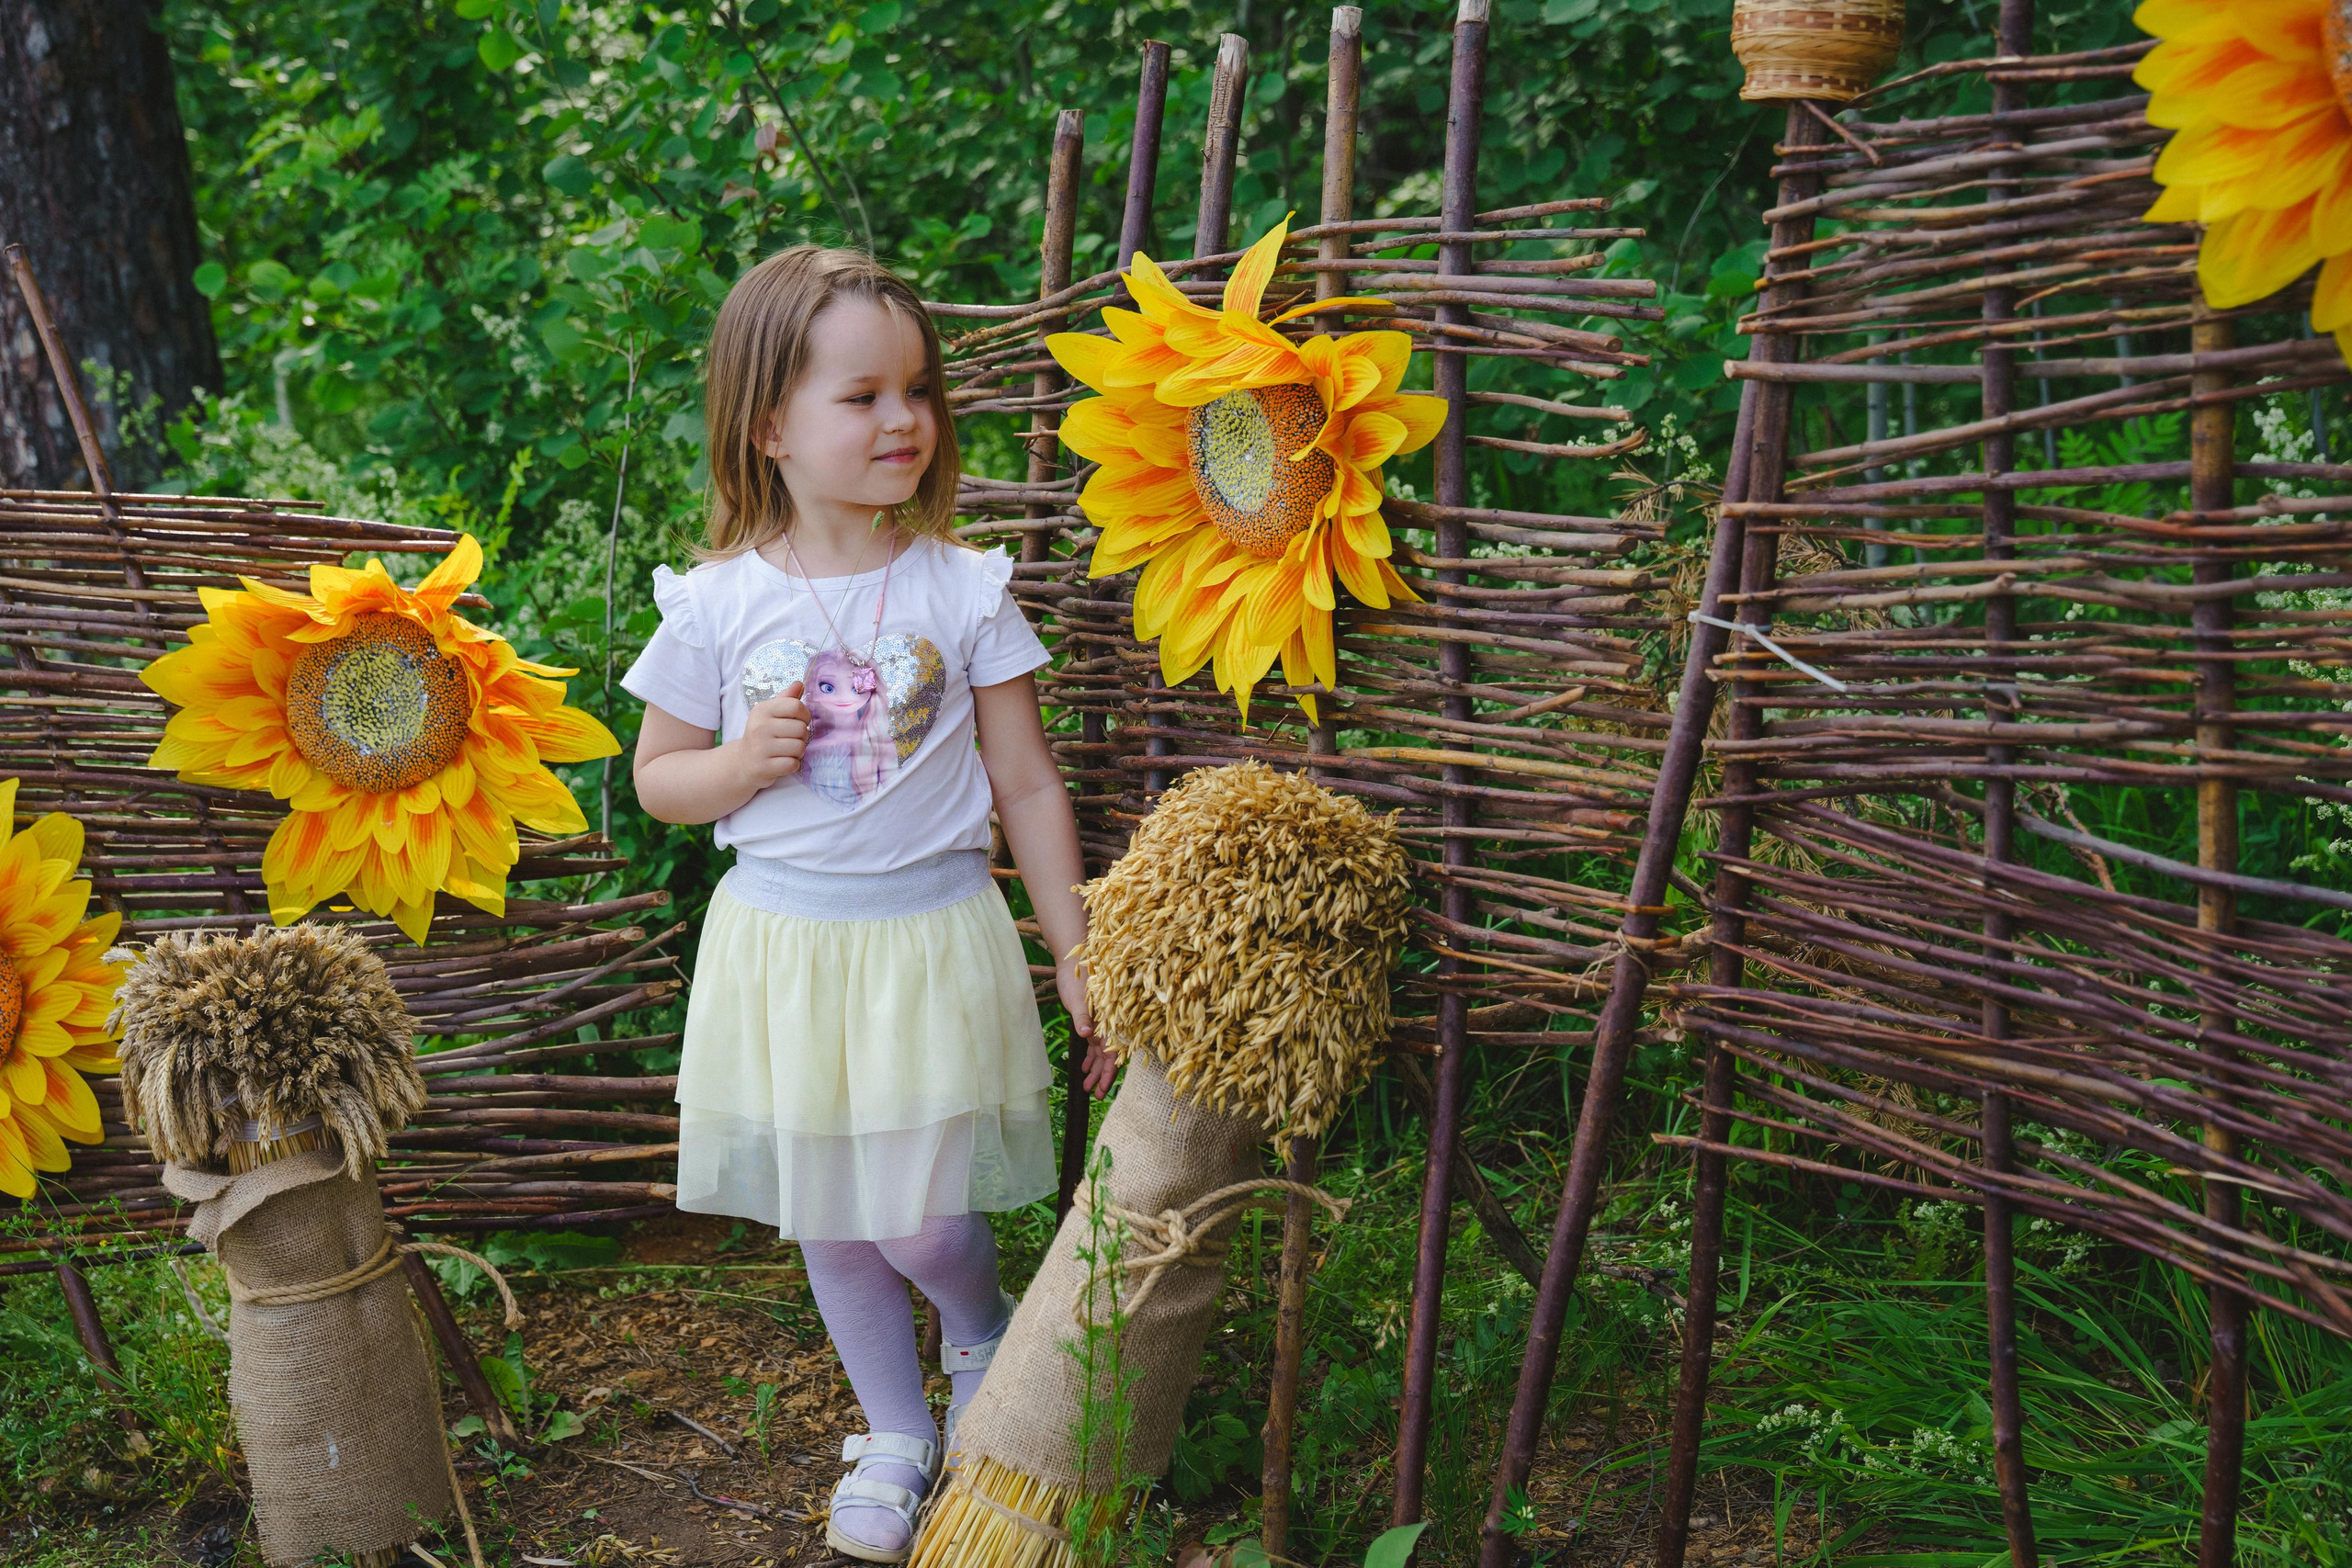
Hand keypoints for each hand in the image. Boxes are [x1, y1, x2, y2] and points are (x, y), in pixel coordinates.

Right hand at [732, 684, 808, 789]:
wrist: (743, 762)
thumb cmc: (763, 735)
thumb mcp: (770, 714)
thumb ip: (786, 699)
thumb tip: (799, 684)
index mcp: (762, 710)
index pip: (796, 706)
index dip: (804, 715)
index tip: (798, 721)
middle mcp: (759, 727)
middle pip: (801, 728)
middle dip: (801, 736)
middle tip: (790, 739)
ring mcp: (760, 748)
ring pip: (799, 747)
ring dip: (797, 752)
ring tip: (786, 751)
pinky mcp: (763, 767)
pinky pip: (792, 764)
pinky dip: (792, 765)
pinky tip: (781, 762)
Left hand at [1057, 951, 1117, 1095]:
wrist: (1074, 962)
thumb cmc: (1077, 978)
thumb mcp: (1079, 998)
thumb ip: (1083, 1016)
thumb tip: (1087, 1035)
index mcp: (1110, 1020)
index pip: (1113, 1053)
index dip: (1109, 1072)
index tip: (1103, 1089)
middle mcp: (1108, 1025)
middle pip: (1109, 1057)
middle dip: (1102, 1077)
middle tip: (1095, 1095)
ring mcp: (1100, 1025)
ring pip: (1101, 1054)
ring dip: (1095, 1071)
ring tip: (1087, 1088)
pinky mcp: (1091, 1022)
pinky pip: (1094, 1045)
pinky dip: (1090, 1058)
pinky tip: (1084, 1070)